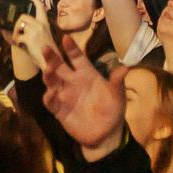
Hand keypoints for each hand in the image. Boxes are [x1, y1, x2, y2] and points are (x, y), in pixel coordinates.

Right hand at [38, 30, 125, 157]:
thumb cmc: (112, 110)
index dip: (71, 48)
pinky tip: (51, 94)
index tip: (65, 38)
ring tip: (48, 70)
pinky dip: (49, 97)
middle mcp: (72, 82)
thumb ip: (117, 82)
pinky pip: (51, 102)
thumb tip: (125, 67)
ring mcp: (64, 95)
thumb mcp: (117, 95)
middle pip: (59, 66)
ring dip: (48, 75)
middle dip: (51, 57)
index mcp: (86, 74)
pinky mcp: (59, 110)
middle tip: (46, 48)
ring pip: (52, 81)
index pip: (76, 58)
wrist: (106, 134)